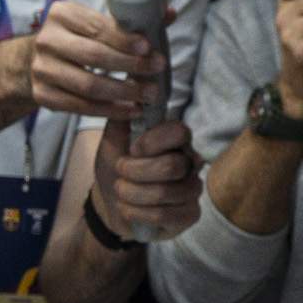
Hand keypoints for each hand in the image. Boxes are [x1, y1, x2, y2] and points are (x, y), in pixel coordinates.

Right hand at [30, 0, 162, 120]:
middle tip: (156, 70)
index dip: (124, 39)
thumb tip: (169, 13)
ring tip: (148, 95)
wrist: (36, 60)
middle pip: (94, 56)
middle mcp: (47, 40)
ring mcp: (42, 70)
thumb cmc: (77, 38)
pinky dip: (110, 110)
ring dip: (123, 92)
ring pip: (88, 85)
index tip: (148, 47)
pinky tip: (130, 110)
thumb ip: (130, 19)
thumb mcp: (96, 21)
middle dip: (130, 65)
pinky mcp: (42, 95)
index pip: (97, 27)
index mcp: (62, 15)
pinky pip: (81, 107)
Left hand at [92, 118, 202, 240]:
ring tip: (121, 192)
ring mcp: (192, 189)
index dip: (152, 142)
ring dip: (131, 194)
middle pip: (171, 166)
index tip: (132, 149)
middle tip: (120, 172)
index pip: (180, 132)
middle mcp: (191, 163)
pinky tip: (129, 209)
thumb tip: (134, 86)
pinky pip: (166, 216)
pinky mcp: (189, 214)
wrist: (109, 201)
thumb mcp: (113, 138)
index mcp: (175, 140)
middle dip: (134, 172)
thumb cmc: (115, 165)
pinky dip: (138, 213)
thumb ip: (125, 114)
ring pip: (164, 193)